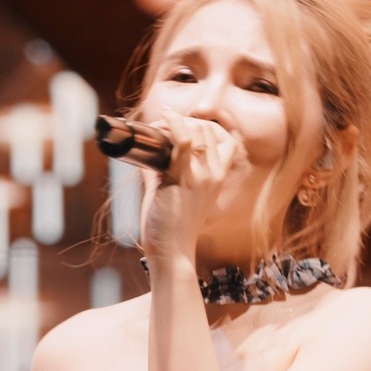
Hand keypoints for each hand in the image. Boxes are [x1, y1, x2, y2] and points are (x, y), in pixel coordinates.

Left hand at [138, 116, 235, 266]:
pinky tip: (163, 119)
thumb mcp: (173, 193)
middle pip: (209, 131)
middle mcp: (215, 175)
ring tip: (159, 125)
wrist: (171, 251)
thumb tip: (145, 154)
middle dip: (186, 121)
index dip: (207, 127)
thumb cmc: (171, 227)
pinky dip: (172, 125)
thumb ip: (162, 171)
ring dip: (176, 122)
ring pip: (198, 131)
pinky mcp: (184, 178)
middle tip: (164, 126)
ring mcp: (202, 176)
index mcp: (218, 179)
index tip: (186, 126)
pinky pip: (183, 141)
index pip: (226, 141)